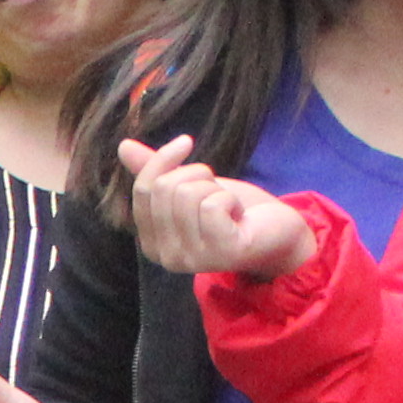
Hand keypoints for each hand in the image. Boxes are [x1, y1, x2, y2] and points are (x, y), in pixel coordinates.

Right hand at [122, 132, 316, 280]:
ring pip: (188, 194)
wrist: (278, 234)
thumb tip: (123, 146)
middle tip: (218, 192)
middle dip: (197, 175)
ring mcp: (191, 259)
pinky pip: (211, 205)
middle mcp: (165, 256)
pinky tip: (239, 217)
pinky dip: (230, 200)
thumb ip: (157, 172)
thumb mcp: (191, 186)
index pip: (143, 189)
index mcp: (151, 243)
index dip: (163, 159)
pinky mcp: (219, 253)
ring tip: (229, 207)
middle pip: (164, 189)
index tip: (186, 142)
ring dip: (216, 189)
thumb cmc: (234, 212)